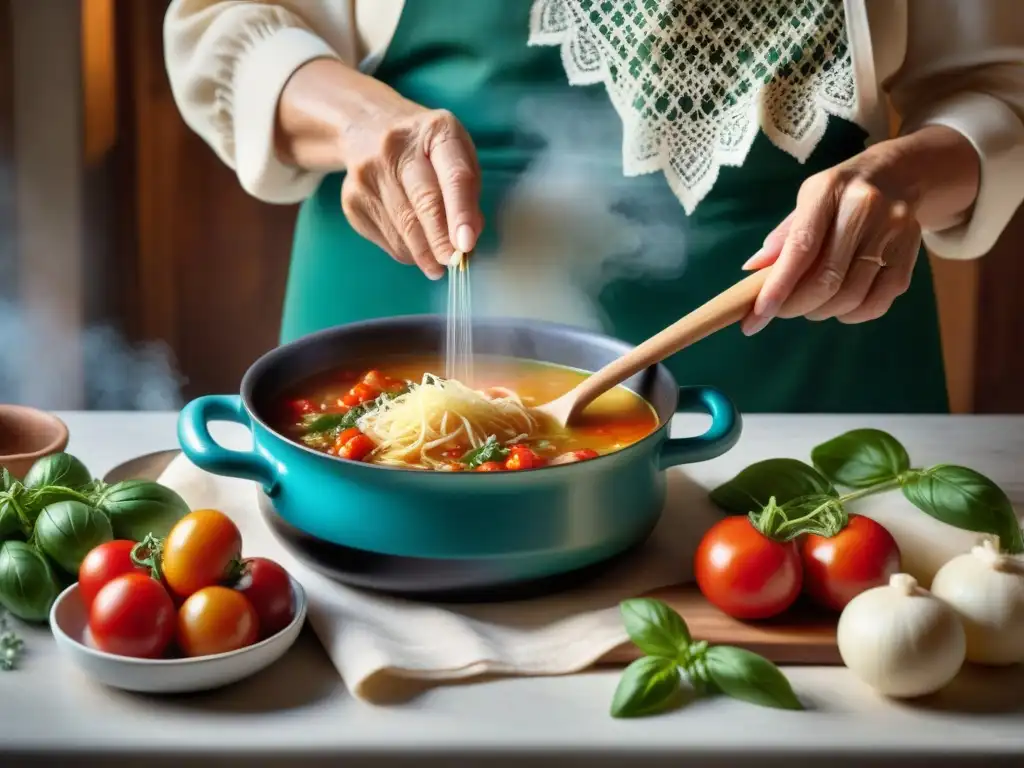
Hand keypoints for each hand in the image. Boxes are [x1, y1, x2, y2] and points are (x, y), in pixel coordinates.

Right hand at [340, 101, 482, 279]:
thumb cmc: (425, 149)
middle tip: (454, 264)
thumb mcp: (455, 154)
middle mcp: (396, 148)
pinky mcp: (352, 200)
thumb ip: (468, 192)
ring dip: (425, 253)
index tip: (466, 245)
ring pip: (404, 230)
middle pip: (424, 203)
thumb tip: (467, 240)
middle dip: (441, 241)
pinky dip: (407, 251)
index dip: (461, 213)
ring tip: (438, 262)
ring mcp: (368, 174)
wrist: (367, 129)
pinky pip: (387, 239)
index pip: (453, 176)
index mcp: (435, 131)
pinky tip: (414, 244)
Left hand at [740, 126, 979, 333]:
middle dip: (797, 306)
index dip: (779, 286)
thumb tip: (752, 269)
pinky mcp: (911, 252)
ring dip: (823, 312)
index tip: (758, 313)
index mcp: (828, 190)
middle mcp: (864, 207)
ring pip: (853, 294)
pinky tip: (840, 309)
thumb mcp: (807, 201)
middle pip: (828, 278)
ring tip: (810, 307)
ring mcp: (893, 230)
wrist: (897, 175)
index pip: (801, 247)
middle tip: (780, 312)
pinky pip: (880, 301)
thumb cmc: (839, 195)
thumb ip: (783, 236)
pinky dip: (854, 315)